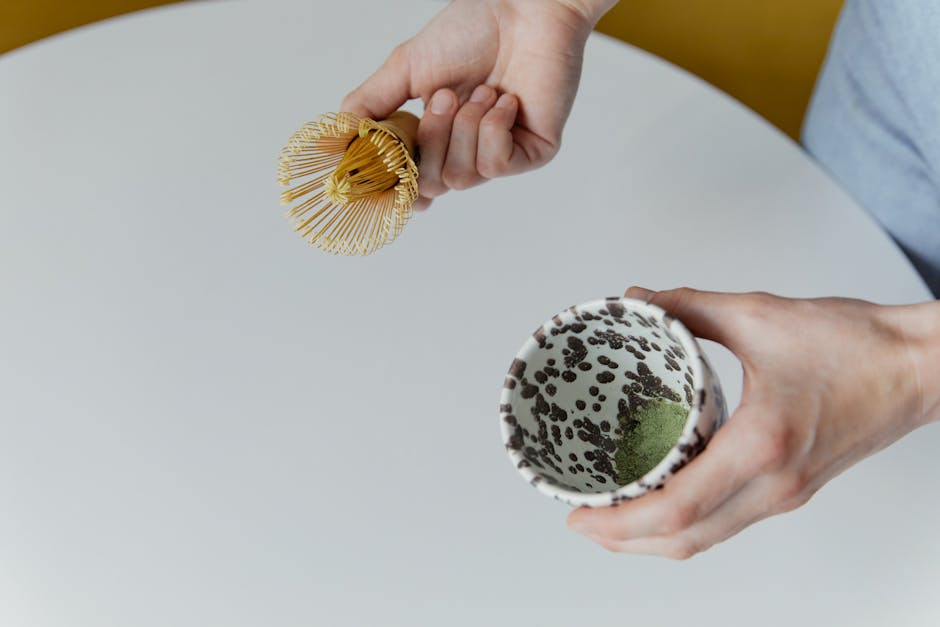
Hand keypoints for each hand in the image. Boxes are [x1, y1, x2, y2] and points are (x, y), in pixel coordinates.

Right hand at [341, 0, 616, 209]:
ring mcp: (500, 156)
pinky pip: (495, 165)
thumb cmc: (471, 32)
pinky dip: (491, 128)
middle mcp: (467, 153)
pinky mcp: (532, 155)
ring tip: (482, 90)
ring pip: (460, 177)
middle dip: (431, 138)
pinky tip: (504, 100)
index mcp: (437, 138)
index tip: (385, 173)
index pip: (412, 185)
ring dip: (463, 128)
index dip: (397, 185)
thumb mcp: (404, 69)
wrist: (523, 10)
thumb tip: (337, 140)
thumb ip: (369, 107)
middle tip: (447, 94)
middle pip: (429, 184)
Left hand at [568, 286, 939, 558]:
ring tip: (613, 517)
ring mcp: (786, 494)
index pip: (680, 508)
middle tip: (583, 520)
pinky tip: (663, 500)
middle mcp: (775, 483)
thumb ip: (690, 306)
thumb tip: (639, 301)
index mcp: (763, 444)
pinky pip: (728, 522)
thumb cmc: (857, 345)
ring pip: (708, 539)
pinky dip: (687, 524)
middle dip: (625, 541)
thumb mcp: (760, 315)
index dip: (621, 523)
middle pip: (687, 540)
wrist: (920, 367)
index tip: (581, 517)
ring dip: (654, 539)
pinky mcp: (792, 490)